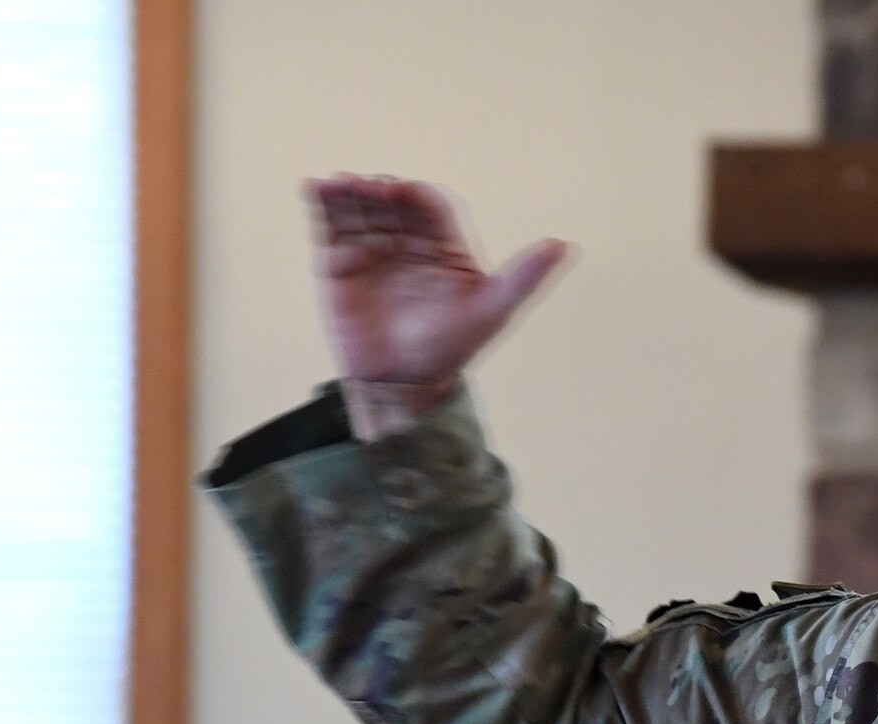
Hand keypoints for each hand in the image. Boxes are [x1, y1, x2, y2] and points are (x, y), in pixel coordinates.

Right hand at [305, 175, 568, 438]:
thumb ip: (524, 278)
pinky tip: (314, 186)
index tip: (400, 191)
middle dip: (379, 190)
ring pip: (359, 208)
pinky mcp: (338, 262)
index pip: (429, 207)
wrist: (402, 385)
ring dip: (348, 191)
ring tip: (337, 184)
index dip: (416, 195)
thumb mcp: (492, 312)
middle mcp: (407, 242)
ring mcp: (371, 250)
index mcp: (443, 247)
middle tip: (367, 187)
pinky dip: (321, 203)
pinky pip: (329, 226)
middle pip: (391, 202)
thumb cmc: (451, 348)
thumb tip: (563, 245)